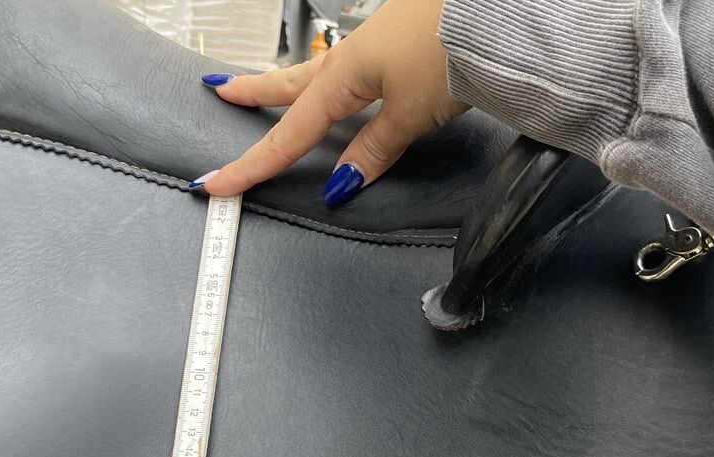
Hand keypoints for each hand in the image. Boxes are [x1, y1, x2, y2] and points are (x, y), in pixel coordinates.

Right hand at [195, 0, 467, 204]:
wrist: (496, 12)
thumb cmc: (452, 51)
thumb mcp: (411, 115)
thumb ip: (374, 149)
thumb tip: (343, 181)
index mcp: (344, 76)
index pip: (289, 133)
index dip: (253, 163)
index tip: (218, 182)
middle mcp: (352, 56)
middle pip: (293, 85)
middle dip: (254, 91)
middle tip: (221, 90)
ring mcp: (376, 43)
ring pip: (320, 72)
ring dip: (289, 82)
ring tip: (267, 87)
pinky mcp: (401, 40)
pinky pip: (352, 66)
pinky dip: (333, 79)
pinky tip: (342, 82)